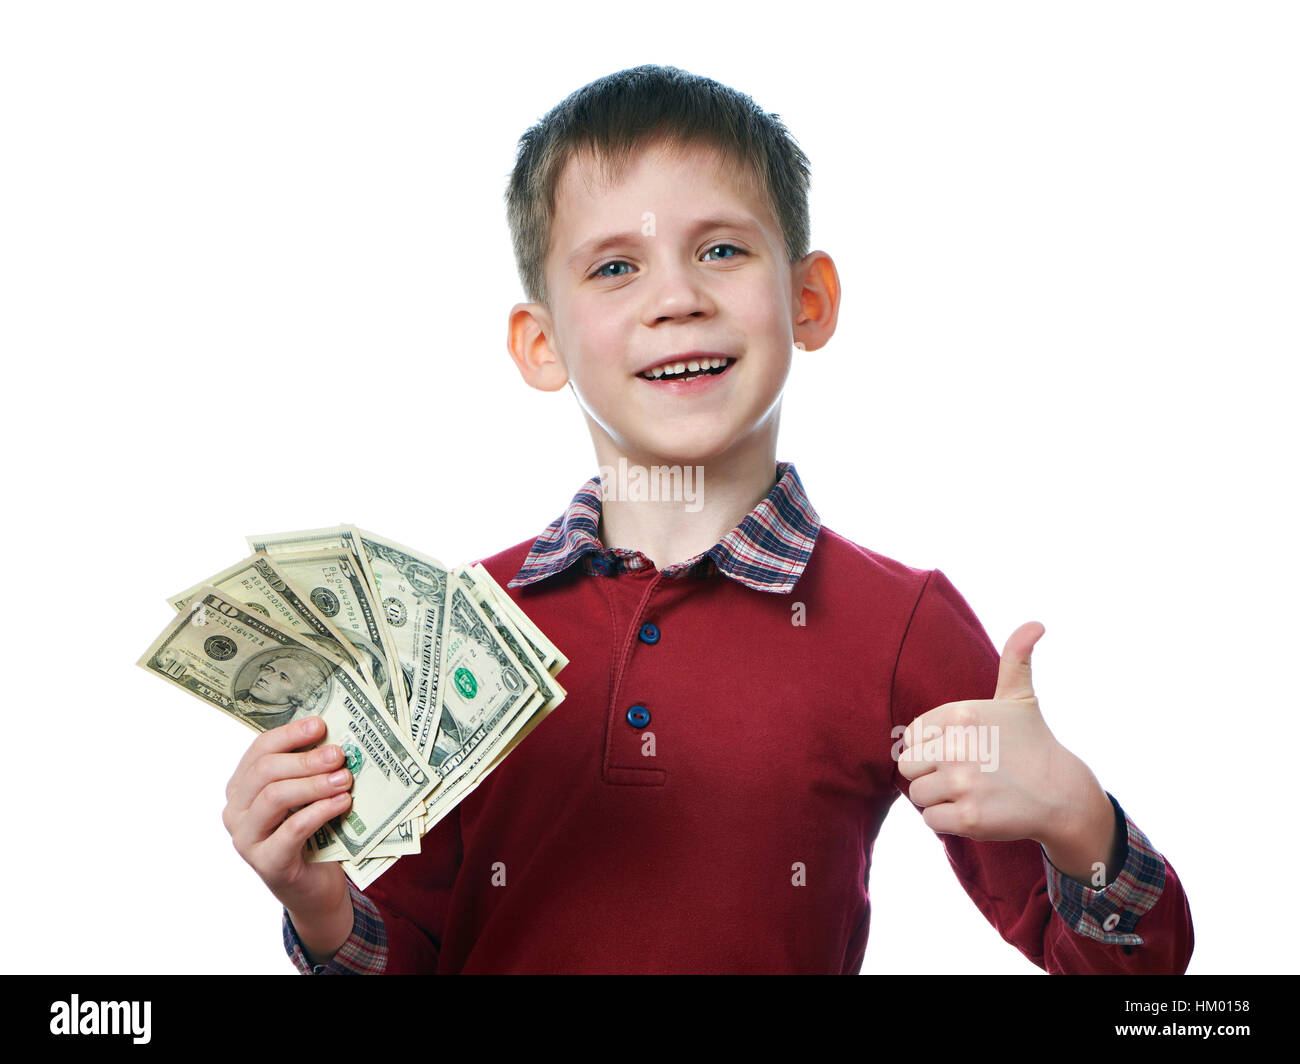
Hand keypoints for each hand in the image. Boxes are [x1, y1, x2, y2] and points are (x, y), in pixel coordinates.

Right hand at [222, 716, 351, 922]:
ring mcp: (246, 839)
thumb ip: (310, 769)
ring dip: (314, 784)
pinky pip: (292, 829)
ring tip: (345, 779)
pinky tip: (342, 802)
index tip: (321, 725)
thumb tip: (333, 737)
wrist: (315, 886)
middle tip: (339, 755)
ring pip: (275, 797)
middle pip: (265, 771)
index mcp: (242, 787)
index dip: (290, 734)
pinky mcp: (266, 863)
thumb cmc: (312, 833)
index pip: (259, 750)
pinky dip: (320, 811)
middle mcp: (235, 811)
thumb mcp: (308, 796)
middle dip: (305, 759)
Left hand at [897, 622, 1110, 865]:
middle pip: (908, 766)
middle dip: (931, 774)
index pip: (912, 736)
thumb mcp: (1020, 697)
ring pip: (917, 795)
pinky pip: (931, 821)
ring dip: (939, 799)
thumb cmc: (1031, 743)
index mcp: (959, 714)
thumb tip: (1037, 623)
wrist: (1062, 794)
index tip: (959, 751)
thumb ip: (1016, 658)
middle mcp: (957, 747)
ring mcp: (962, 784)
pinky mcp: (969, 817)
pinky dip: (948, 821)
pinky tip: (974, 811)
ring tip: (971, 792)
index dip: (931, 747)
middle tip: (964, 775)